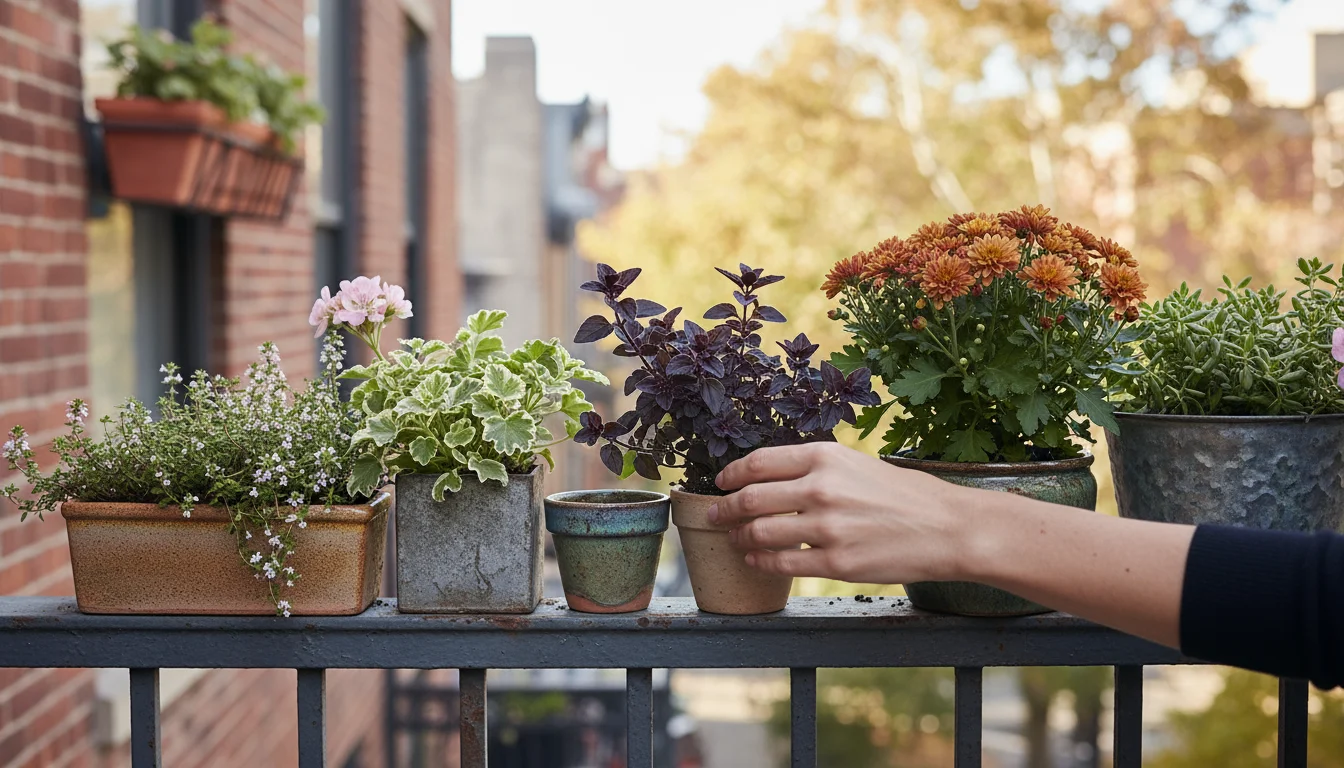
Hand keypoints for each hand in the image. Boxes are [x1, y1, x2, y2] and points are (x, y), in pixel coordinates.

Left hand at [709, 442, 978, 583]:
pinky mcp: (836, 563)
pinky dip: (761, 562)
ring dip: (739, 538)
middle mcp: (822, 488)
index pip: (759, 463)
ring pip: (760, 533)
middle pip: (751, 498)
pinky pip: (782, 563)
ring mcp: (827, 527)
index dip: (731, 475)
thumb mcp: (858, 464)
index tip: (721, 483)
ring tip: (735, 540)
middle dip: (725, 509)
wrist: (949, 528)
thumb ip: (815, 468)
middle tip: (715, 515)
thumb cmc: (906, 495)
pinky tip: (757, 560)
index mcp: (826, 457)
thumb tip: (769, 479)